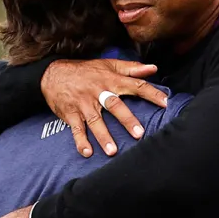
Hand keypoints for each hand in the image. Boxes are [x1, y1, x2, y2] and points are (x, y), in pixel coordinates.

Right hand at [42, 58, 168, 158]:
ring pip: (95, 120)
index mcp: (110, 79)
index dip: (151, 93)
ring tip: (112, 151)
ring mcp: (83, 103)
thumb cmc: (85, 71)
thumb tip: (154, 68)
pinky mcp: (71, 113)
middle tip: (139, 134)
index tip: (165, 103)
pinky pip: (76, 128)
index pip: (135, 85)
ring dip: (103, 136)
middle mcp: (98, 91)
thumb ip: (132, 68)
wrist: (52, 73)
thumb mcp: (108, 65)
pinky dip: (80, 141)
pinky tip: (87, 152)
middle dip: (127, 119)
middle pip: (114, 105)